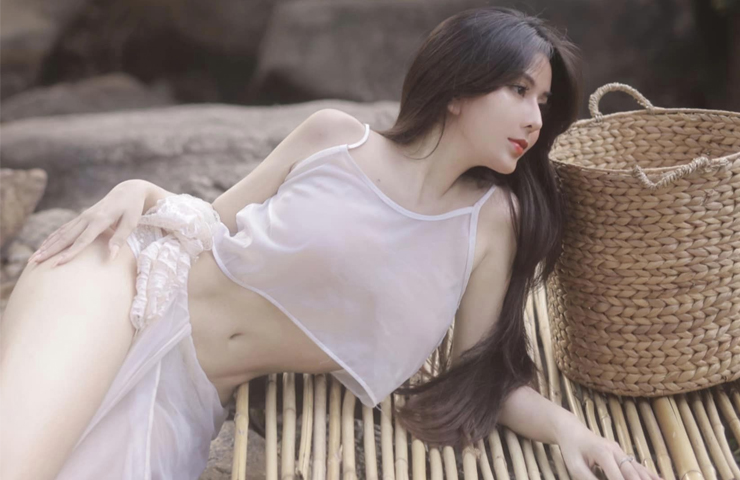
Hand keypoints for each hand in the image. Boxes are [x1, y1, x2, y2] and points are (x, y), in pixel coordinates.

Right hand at [27, 179, 149, 266]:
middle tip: (34, 262)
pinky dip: (52, 238)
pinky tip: (43, 246)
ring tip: (33, 258)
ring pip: (61, 233)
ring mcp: (82, 216)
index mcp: (99, 219)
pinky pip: (64, 229)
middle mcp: (87, 217)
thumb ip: (120, 239)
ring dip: (47, 245)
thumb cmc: (132, 209)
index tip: (58, 264)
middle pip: (65, 237)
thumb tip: (111, 257)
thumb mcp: (131, 223)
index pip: (82, 240)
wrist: (127, 191)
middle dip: (49, 250)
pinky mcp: (81, 217)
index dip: (70, 253)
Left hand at [558, 421, 662, 479]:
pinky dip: (650, 475)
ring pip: (639, 469)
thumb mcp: (575, 467)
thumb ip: (589, 479)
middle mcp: (615, 450)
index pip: (617, 476)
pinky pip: (639, 466)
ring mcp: (621, 451)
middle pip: (632, 473)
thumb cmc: (571, 450)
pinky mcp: (622, 454)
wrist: (571, 431)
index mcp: (602, 453)